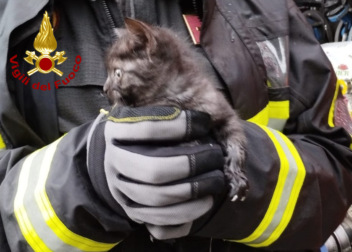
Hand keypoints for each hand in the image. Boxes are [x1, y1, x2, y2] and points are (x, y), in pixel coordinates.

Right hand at [86, 106, 226, 239]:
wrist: (122, 155)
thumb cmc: (147, 131)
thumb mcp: (151, 112)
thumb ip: (171, 111)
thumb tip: (207, 117)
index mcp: (116, 132)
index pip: (147, 128)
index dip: (180, 125)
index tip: (204, 122)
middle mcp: (114, 162)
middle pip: (154, 170)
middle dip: (192, 165)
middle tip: (215, 156)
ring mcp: (122, 191)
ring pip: (158, 200)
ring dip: (194, 191)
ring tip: (217, 180)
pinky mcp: (133, 213)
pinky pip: (159, 224)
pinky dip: (186, 216)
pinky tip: (204, 201)